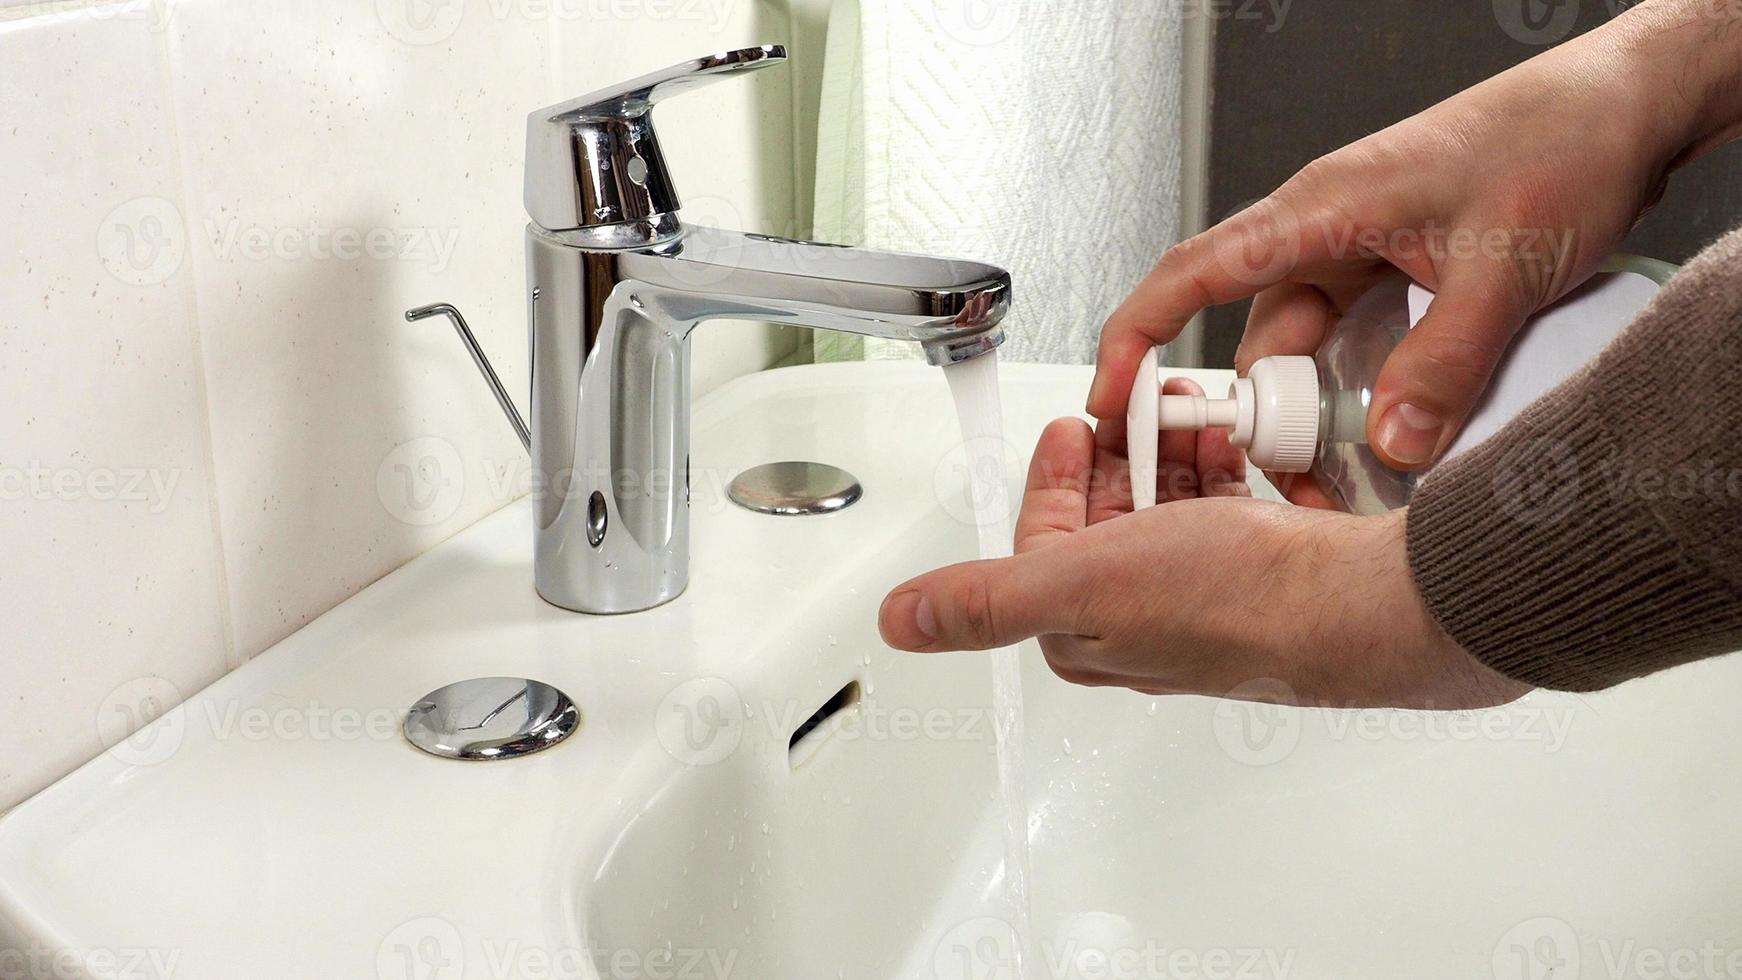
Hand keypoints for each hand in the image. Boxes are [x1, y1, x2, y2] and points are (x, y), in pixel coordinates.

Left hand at [878, 391, 1529, 708]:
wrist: (1361, 604)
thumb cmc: (1236, 604)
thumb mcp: (1081, 583)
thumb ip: (985, 599)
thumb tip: (902, 621)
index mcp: (1083, 630)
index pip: (1041, 539)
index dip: (1052, 473)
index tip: (1069, 426)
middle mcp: (1136, 623)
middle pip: (1104, 516)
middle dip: (1118, 453)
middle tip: (1138, 409)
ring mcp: (1197, 599)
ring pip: (1161, 508)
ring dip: (1167, 453)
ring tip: (1188, 417)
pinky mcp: (1253, 578)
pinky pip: (1219, 510)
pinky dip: (1219, 468)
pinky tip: (1231, 445)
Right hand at [1084, 1, 1741, 499]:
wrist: (1631, 106)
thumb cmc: (1563, 139)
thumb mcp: (1504, 267)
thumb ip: (1445, 364)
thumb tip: (1392, 442)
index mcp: (1322, 208)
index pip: (1192, 274)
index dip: (1136, 338)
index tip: (1109, 400)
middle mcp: (1327, 230)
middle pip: (1253, 338)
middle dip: (1258, 416)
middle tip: (1290, 479)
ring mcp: (1362, 252)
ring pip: (1306, 350)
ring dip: (1319, 412)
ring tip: (1351, 471)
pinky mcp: (1397, 271)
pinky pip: (1354, 344)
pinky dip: (1363, 391)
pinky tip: (1396, 428)